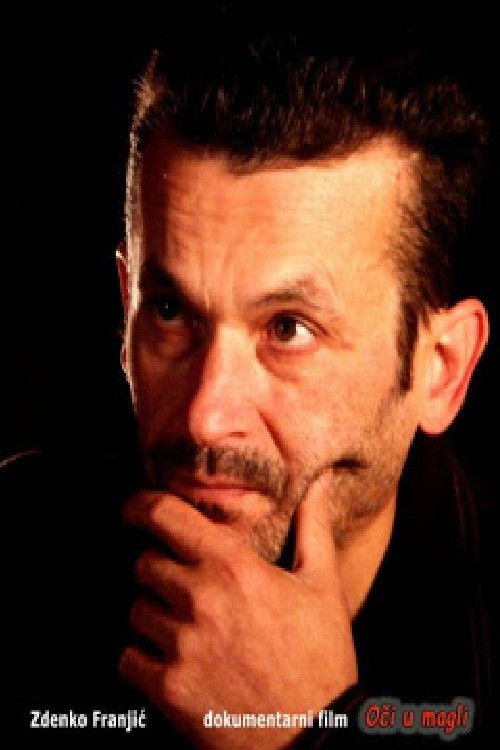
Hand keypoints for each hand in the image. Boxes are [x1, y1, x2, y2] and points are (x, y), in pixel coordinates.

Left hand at [119, 471, 357, 749]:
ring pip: (137, 611)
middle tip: (186, 587)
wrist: (313, 739)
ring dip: (155, 615)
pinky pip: (129, 658)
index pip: (166, 517)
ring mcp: (181, 646)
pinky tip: (178, 662)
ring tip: (191, 631)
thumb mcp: (324, 587)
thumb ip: (314, 527)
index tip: (134, 508)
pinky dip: (145, 659)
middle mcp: (201, 600)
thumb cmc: (321, 659)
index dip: (141, 505)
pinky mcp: (168, 689)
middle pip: (145, 564)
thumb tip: (320, 482)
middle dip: (160, 569)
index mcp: (234, 567)